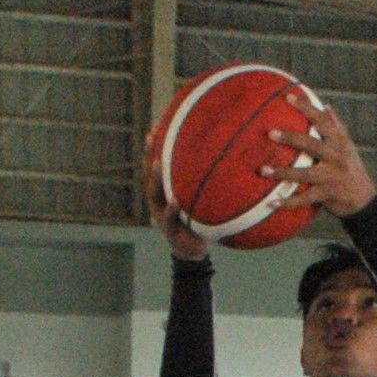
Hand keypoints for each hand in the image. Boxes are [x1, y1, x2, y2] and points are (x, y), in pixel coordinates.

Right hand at [143, 140, 209, 260]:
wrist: (196, 249)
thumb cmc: (201, 219)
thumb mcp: (202, 199)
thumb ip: (206, 181)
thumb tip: (226, 154)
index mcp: (167, 190)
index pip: (158, 165)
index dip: (155, 148)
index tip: (155, 128)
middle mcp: (160, 200)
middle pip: (151, 175)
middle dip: (150, 156)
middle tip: (152, 139)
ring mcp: (162, 215)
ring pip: (154, 195)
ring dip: (155, 179)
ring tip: (157, 164)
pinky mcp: (170, 232)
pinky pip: (168, 219)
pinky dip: (171, 210)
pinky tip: (174, 201)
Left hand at [262, 93, 376, 220]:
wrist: (364, 199)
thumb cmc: (352, 168)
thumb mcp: (348, 146)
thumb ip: (337, 126)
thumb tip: (325, 106)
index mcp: (339, 141)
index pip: (321, 120)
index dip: (305, 108)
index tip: (288, 97)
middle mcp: (336, 157)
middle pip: (310, 144)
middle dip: (290, 138)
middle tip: (270, 133)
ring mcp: (331, 176)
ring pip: (303, 173)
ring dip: (282, 172)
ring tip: (263, 170)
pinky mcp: (327, 195)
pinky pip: (304, 199)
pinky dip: (288, 203)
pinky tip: (272, 204)